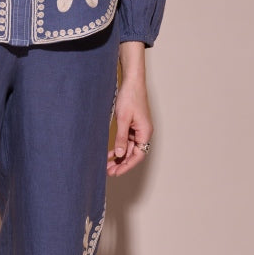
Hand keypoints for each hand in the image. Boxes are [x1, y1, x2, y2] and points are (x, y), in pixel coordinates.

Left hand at [107, 44, 153, 176]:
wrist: (132, 81)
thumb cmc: (130, 97)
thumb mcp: (123, 119)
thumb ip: (121, 137)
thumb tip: (121, 154)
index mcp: (145, 132)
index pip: (138, 155)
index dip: (127, 165)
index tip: (116, 173)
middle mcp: (144, 132)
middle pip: (134, 154)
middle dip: (122, 163)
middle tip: (109, 171)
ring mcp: (139, 129)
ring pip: (130, 148)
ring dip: (120, 157)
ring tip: (107, 165)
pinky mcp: (133, 125)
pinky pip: (127, 141)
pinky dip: (119, 147)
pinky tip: (110, 153)